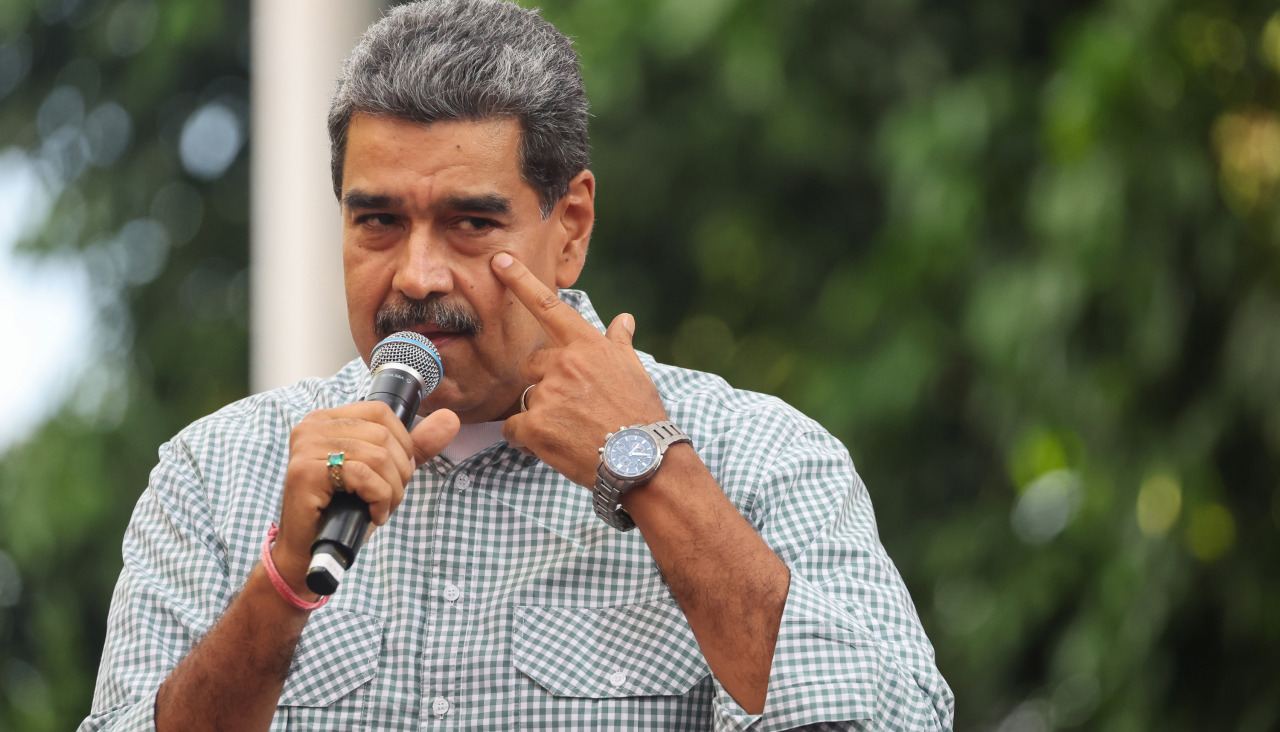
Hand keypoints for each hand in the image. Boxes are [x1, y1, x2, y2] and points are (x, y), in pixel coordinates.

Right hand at [273, 403, 459, 598]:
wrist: (309, 554)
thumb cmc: (344, 512)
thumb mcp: (384, 474)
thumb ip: (416, 446)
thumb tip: (451, 418)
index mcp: (326, 419)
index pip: (381, 412)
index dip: (402, 444)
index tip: (396, 474)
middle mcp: (311, 426)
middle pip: (382, 435)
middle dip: (399, 472)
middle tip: (388, 498)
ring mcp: (305, 447)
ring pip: (377, 456)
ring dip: (391, 490)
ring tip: (381, 509)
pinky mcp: (304, 472)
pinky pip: (363, 475)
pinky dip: (379, 499)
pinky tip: (372, 515)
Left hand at [492, 251, 668, 486]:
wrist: (642, 460)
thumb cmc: (642, 415)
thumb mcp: (636, 372)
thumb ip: (619, 343)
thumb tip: (624, 320)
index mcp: (587, 346)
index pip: (548, 307)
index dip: (521, 281)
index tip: (499, 261)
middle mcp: (565, 363)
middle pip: (532, 364)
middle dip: (544, 383)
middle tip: (572, 408)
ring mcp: (548, 394)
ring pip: (527, 399)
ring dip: (541, 415)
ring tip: (572, 432)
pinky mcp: (535, 425)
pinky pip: (514, 429)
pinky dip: (527, 439)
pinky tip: (553, 447)